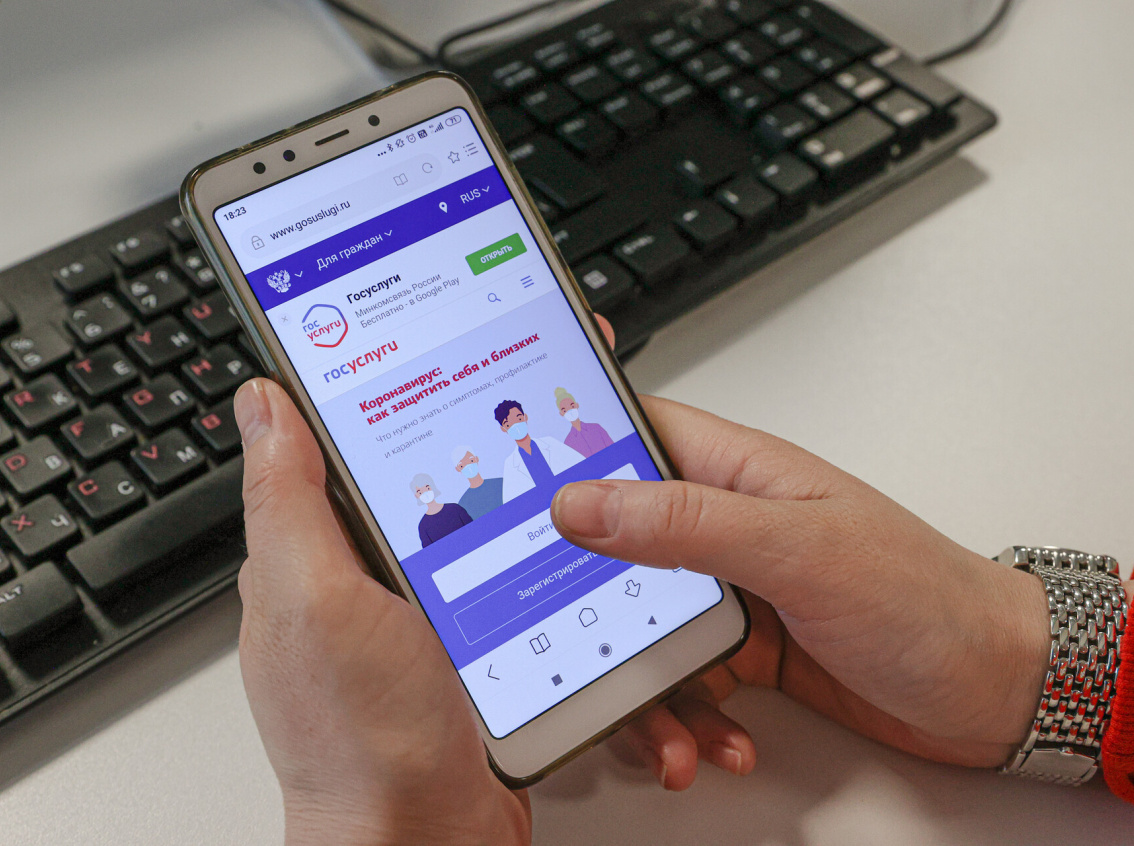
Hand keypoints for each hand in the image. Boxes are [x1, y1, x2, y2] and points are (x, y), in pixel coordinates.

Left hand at [234, 378, 529, 845]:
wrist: (424, 839)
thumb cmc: (360, 740)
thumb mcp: (315, 601)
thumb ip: (289, 503)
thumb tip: (265, 404)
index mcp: (313, 560)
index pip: (339, 452)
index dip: (381, 398)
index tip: (433, 354)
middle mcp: (361, 586)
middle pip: (416, 485)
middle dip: (465, 445)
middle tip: (520, 405)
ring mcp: (417, 620)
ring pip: (468, 531)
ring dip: (508, 505)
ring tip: (556, 467)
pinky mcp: (467, 649)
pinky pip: (500, 583)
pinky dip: (529, 561)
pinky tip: (561, 547)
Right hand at [554, 397, 1051, 789]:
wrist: (995, 685)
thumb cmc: (922, 595)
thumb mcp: (797, 549)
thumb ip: (686, 522)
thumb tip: (583, 500)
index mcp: (735, 471)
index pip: (629, 433)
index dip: (566, 444)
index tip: (505, 478)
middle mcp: (724, 525)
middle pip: (614, 546)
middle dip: (586, 602)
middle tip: (566, 641)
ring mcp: (732, 590)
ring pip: (640, 626)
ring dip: (642, 686)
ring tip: (670, 731)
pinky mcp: (746, 649)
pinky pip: (680, 678)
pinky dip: (686, 717)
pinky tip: (714, 739)